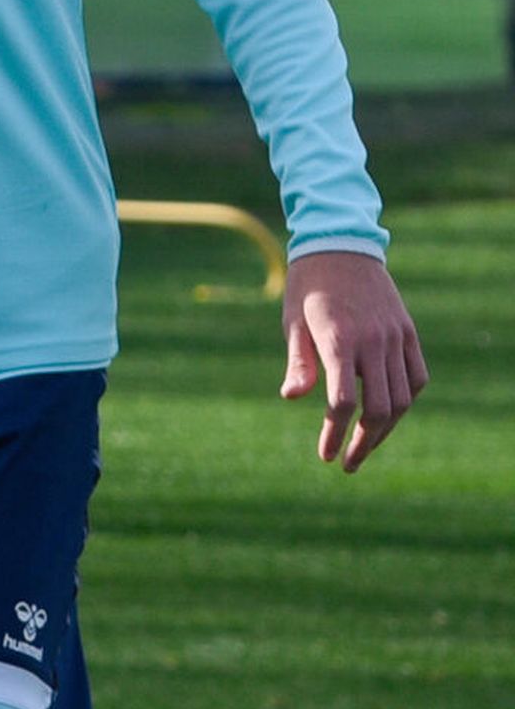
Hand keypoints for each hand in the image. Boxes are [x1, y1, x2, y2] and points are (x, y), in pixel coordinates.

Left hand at [281, 250, 427, 469]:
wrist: (341, 244)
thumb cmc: (308, 288)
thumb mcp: (293, 323)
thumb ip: (298, 362)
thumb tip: (291, 397)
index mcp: (340, 340)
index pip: (343, 402)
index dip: (335, 434)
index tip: (325, 455)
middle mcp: (373, 341)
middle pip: (379, 408)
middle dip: (363, 443)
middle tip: (348, 464)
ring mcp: (395, 336)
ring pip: (403, 398)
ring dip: (386, 429)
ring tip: (366, 446)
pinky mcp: (407, 332)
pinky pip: (417, 376)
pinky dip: (407, 400)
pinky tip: (388, 415)